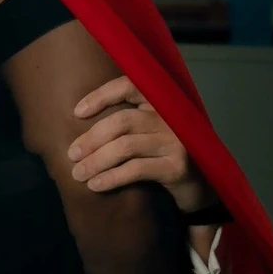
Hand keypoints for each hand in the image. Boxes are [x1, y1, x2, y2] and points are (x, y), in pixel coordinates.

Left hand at [67, 75, 215, 212]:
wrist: (200, 187)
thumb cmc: (164, 155)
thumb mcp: (149, 132)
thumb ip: (126, 122)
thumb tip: (78, 121)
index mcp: (160, 102)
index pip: (129, 86)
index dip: (101, 95)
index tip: (76, 113)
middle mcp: (170, 117)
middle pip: (122, 120)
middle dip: (91, 138)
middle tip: (71, 154)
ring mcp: (176, 142)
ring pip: (125, 146)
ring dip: (96, 161)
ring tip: (78, 174)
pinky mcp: (177, 167)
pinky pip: (136, 169)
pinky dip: (111, 177)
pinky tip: (96, 185)